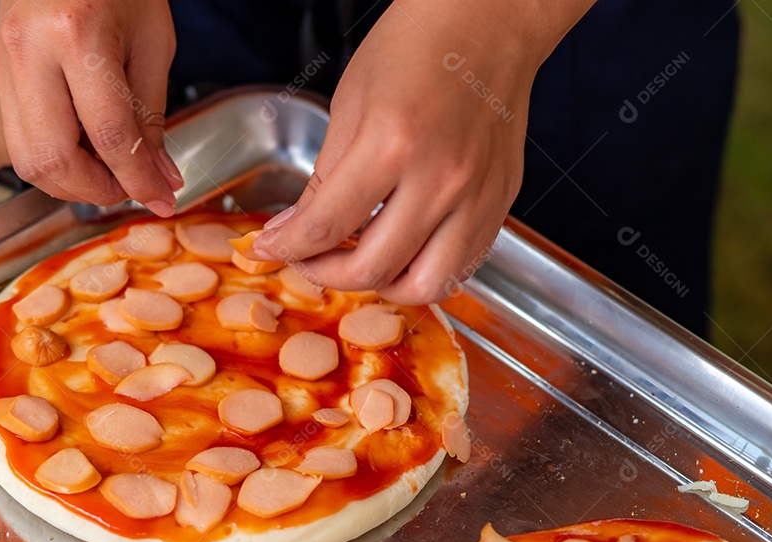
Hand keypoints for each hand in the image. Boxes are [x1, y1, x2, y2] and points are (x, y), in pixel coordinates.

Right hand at [0, 0, 182, 215]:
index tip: (163, 200)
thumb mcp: (153, 45)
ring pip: (28, 161)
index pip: (109, 136)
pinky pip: (22, 141)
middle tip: (132, 187)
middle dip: (98, 191)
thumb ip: (152, 118)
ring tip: (110, 170)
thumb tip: (160, 178)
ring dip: (73, 183)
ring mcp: (3, 63)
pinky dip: (57, 161)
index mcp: (77, 36)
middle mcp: (29, 51)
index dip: (139, 180)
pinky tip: (86, 150)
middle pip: (54, 160)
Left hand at [253, 0, 590, 303]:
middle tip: (308, 261)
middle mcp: (441, 179)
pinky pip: (463, 266)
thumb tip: (295, 232)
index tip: (270, 250)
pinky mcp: (501, 203)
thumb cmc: (418, 47)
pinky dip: (427, 272)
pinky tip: (404, 252)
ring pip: (425, 285)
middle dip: (324, 273)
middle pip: (372, 268)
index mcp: (392, 144)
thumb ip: (324, 178)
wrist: (488, 24)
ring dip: (382, 286)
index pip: (325, 227)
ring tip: (360, 265)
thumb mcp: (351, 104)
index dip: (286, 249)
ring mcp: (477, 197)